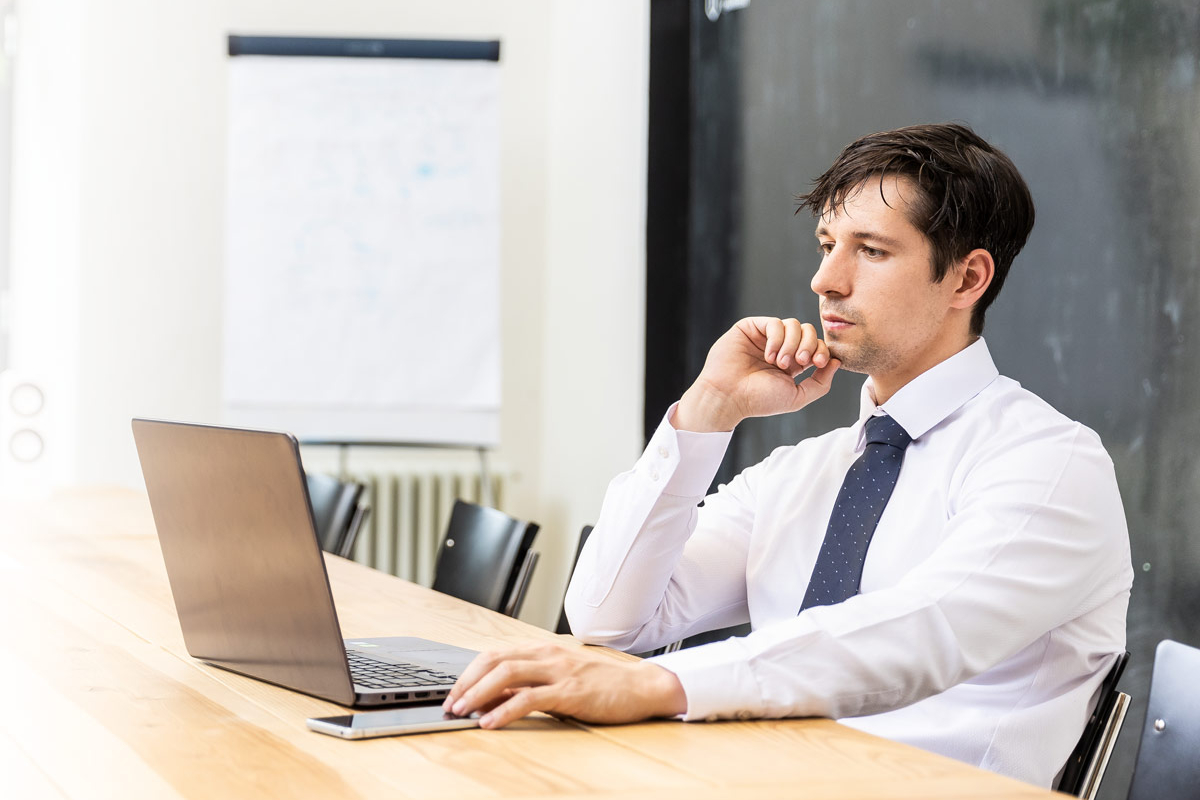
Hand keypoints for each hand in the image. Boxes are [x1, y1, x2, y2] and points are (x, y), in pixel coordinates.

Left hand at [442, 642, 686, 728]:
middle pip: (494, 661)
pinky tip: (492, 722)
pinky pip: (529, 699)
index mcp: (543, 650)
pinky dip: (505, 710)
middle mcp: (547, 655)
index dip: (469, 673)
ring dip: (478, 694)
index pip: (495, 654)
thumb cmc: (601, 684)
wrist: (640, 686)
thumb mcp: (561, 678)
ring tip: (463, 712)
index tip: (454, 692)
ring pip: (507, 674)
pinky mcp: (570, 692)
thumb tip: (495, 699)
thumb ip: (531, 683)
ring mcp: (558, 671)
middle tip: (450, 703)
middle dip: (467, 682)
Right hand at [674, 317, 839, 431]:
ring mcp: (764, 337)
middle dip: (809, 345)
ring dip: (792, 344)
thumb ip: (820, 383)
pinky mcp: (750, 328)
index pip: (816, 346)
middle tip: (800, 362)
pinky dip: (776, 338)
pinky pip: (774, 322)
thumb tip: (836, 362)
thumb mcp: (797, 397)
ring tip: (779, 362)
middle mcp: (779, 347)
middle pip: (807, 331)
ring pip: (793, 324)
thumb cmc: (758, 400)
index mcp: (792, 363)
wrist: (729, 397)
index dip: (821, 351)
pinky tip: (768, 355)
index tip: (817, 364)